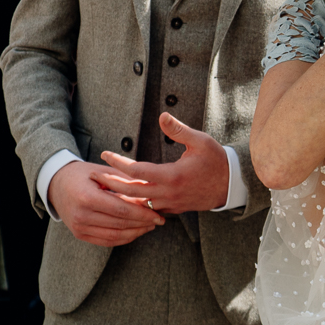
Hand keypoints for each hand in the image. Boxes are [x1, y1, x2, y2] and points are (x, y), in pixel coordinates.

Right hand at [45, 160, 164, 246]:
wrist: (56, 184)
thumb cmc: (82, 174)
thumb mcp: (102, 171)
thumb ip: (124, 181)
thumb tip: (150, 191)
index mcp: (87, 197)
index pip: (122, 210)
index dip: (142, 214)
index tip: (158, 214)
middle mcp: (81, 215)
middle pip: (120, 224)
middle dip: (143, 223)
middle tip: (159, 220)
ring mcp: (79, 227)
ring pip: (115, 235)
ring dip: (135, 232)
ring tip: (150, 226)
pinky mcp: (79, 234)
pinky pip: (106, 241)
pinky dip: (123, 238)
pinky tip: (135, 232)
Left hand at [98, 114, 232, 213]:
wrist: (230, 185)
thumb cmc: (216, 161)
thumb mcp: (200, 141)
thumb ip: (179, 129)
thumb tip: (162, 116)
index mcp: (172, 176)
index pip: (137, 171)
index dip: (118, 163)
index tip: (105, 154)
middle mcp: (168, 194)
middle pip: (131, 192)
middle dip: (111, 184)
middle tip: (94, 176)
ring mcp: (170, 204)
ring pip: (138, 204)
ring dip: (121, 196)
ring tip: (103, 189)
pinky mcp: (173, 208)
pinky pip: (148, 209)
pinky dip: (134, 204)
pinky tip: (124, 198)